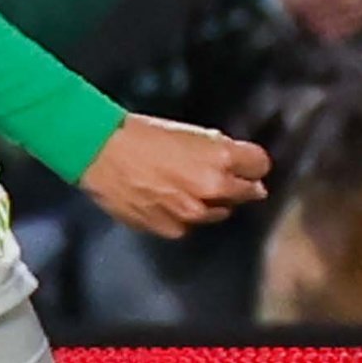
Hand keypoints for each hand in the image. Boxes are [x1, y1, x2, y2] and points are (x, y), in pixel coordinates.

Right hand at [79, 114, 268, 237]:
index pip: (260, 165)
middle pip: (248, 193)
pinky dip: (183, 216)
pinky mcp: (173, 229)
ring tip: (183, 186)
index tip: (246, 164)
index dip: (252, 163)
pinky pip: (190, 225)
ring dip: (210, 202)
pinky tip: (166, 200)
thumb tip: (245, 170)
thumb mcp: (190, 133)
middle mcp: (213, 189)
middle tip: (217, 177)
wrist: (101, 153)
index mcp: (221, 158)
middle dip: (238, 185)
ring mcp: (193, 213)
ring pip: (219, 213)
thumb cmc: (141, 136)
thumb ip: (221, 151)